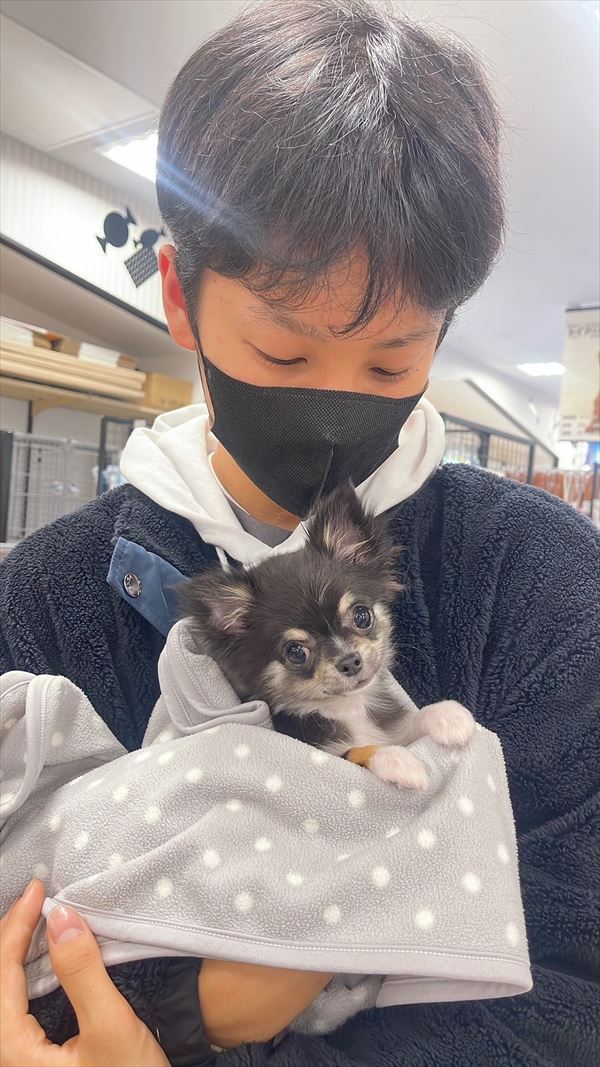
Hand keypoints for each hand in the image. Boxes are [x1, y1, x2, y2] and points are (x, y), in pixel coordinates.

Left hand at [0, 879, 168, 1066]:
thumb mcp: (111, 1027)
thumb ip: (82, 971)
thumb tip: (60, 917)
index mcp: (11, 1053)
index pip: (1, 973)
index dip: (16, 924)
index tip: (38, 888)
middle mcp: (8, 1058)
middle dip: (10, 935)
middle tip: (35, 897)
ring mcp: (21, 1062)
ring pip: (4, 997)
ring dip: (15, 955)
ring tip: (34, 920)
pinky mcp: (37, 1064)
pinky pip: (16, 1011)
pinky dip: (25, 977)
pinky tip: (42, 961)